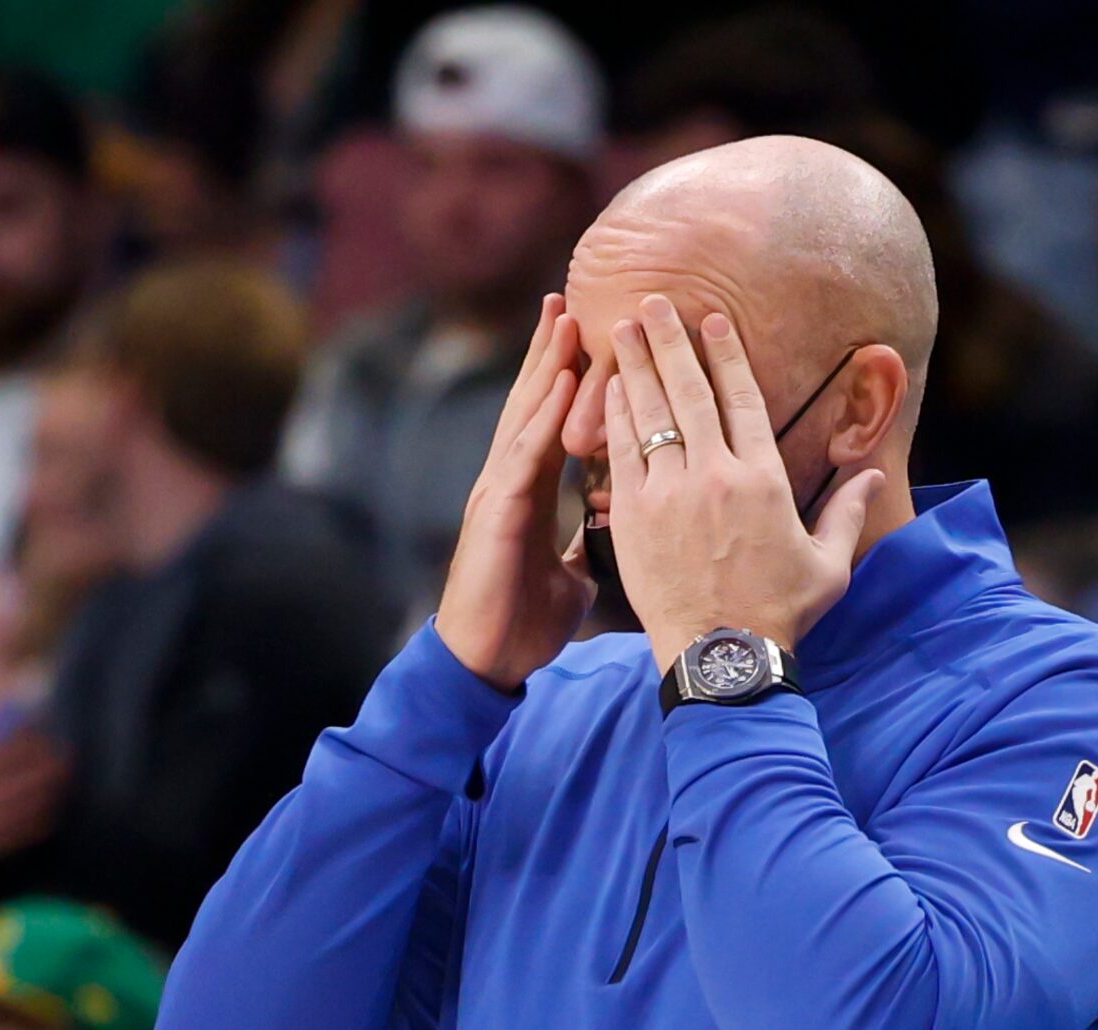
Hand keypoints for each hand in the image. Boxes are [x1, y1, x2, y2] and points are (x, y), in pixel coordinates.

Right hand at [433, 293, 592, 691]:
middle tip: (569, 295)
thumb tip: (611, 536)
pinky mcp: (495, 515)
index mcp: (529, 492)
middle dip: (550, 350)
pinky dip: (543, 418)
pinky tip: (560, 383)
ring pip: (525, 416)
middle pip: (533, 402)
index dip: (565, 377)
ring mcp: (498, 494)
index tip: (587, 333)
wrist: (486, 664)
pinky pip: (523, 457)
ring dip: (545, 365)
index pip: (551, 421)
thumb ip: (584, 549)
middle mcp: (509, 482)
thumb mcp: (570, 580)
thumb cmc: (521, 624)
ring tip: (564, 316)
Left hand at [603, 296, 883, 669]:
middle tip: (651, 302)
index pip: (743, 400)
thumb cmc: (779, 616)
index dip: (725, 355)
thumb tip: (868, 475)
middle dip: (669, 341)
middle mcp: (714, 475)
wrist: (721, 658)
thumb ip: (847, 513)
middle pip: (689, 392)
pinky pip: (620, 453)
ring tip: (620, 328)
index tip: (711, 322)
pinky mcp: (632, 517)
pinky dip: (614, 417)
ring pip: (650, 414)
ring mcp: (669, 494)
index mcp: (763, 479)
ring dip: (635, 366)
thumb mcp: (828, 565)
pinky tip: (608, 389)